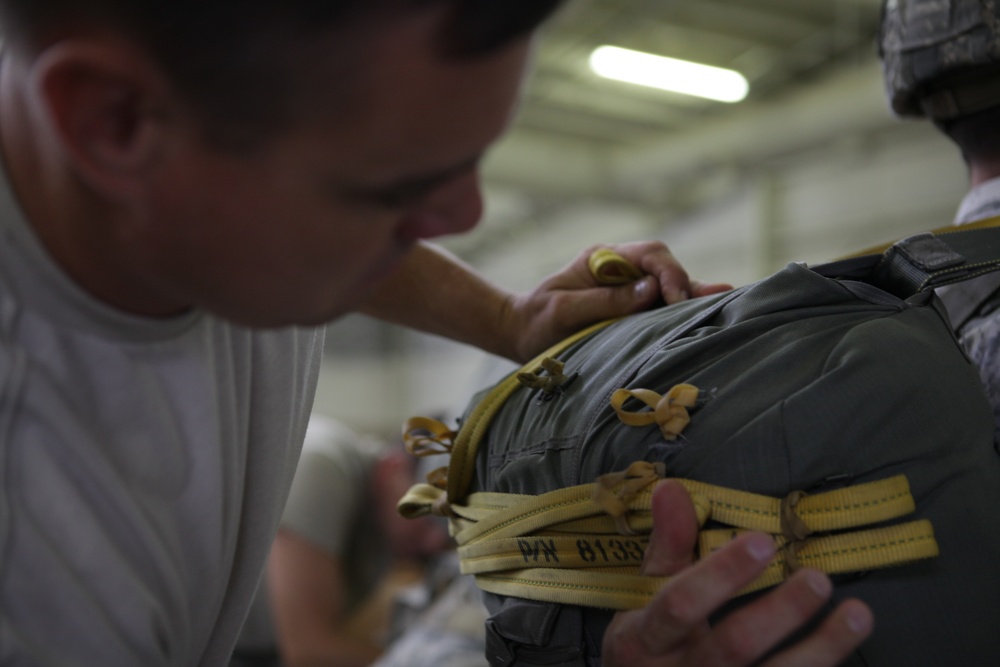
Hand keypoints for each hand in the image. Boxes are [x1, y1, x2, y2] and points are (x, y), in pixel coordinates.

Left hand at [503, 241, 730, 361]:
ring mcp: (628, 288)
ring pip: (668, 286)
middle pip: (665, 267)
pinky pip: (661, 305)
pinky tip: (711, 309)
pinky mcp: (631, 308)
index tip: (676, 298)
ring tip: (725, 301)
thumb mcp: (564, 311)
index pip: (649, 253)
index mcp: (603, 259)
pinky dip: (683, 309)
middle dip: (686, 285)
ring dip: (692, 296)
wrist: (520, 333)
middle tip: (702, 309)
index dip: (668, 273)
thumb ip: (606, 300)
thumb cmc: (537, 321)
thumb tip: (651, 290)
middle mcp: (620, 269)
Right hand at [602, 481, 873, 666]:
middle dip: (780, 612)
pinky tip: (848, 646)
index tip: (762, 541)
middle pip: (734, 646)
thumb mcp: (644, 595)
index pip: (681, 605)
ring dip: (820, 649)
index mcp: (644, 639)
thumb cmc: (649, 642)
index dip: (722, 574)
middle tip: (818, 579)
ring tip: (858, 614)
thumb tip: (671, 488)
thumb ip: (666, 545)